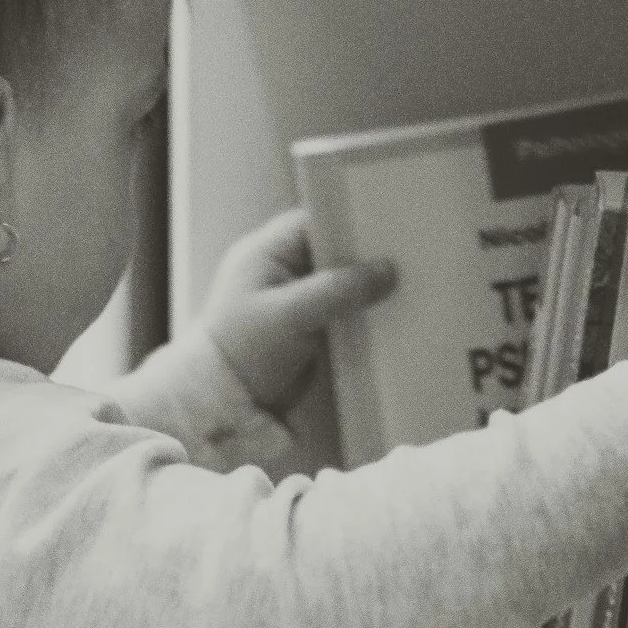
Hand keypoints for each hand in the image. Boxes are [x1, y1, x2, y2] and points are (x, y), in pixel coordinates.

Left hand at [201, 208, 396, 413]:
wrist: (228, 405)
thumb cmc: (241, 354)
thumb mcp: (290, 315)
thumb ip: (338, 290)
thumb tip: (384, 271)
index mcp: (264, 252)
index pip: (314, 221)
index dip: (348, 223)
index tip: (384, 230)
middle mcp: (279, 270)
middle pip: (331, 252)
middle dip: (361, 259)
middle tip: (398, 261)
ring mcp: (294, 299)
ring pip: (338, 282)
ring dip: (361, 290)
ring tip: (397, 289)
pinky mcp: (306, 326)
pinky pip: (339, 310)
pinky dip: (356, 313)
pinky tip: (381, 316)